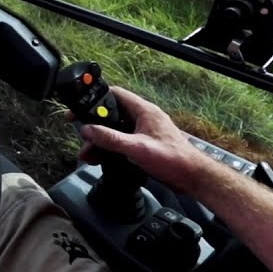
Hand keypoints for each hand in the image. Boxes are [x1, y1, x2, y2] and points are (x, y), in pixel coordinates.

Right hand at [76, 87, 218, 194]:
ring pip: (116, 131)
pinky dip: (111, 149)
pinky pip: (122, 142)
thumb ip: (110, 138)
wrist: (192, 177)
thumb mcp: (136, 148)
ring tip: (88, 154)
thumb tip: (88, 130)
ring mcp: (144, 132)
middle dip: (95, 126)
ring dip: (101, 141)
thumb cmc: (173, 159)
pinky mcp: (145, 145)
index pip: (115, 94)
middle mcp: (143, 118)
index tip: (80, 109)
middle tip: (82, 135)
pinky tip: (102, 159)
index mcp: (143, 111)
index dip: (95, 99)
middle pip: (112, 115)